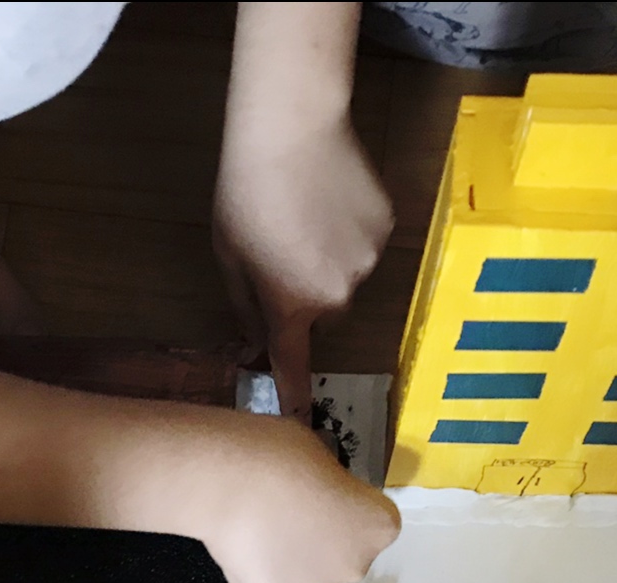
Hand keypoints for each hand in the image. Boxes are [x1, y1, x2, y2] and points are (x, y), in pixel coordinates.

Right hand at [191, 412, 400, 582]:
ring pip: (307, 573)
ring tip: (260, 527)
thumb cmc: (281, 455)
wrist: (226, 482)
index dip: (348, 505)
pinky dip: (259, 567)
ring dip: (292, 556)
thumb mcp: (322, 455)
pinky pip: (271, 582)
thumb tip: (319, 493)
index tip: (324, 492)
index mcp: (379, 526)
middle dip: (324, 538)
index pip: (374, 521)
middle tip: (291, 512)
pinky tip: (244, 543)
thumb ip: (332, 486)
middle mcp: (355, 566)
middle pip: (344, 554)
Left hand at [214, 3, 391, 416]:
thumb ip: (244, 307)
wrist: (291, 127)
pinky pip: (366, 246)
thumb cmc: (244, 192)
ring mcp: (368, 262)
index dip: (296, 393)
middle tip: (282, 250)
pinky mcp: (387, 229)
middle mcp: (337, 294)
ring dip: (328, 261)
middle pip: (323, 313)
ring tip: (306, 215)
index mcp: (291, 304)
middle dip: (304, 294)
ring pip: (347, 278)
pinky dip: (349, 233)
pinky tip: (330, 201)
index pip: (294, 364)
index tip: (301, 420)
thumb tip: (252, 346)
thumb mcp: (229, 255)